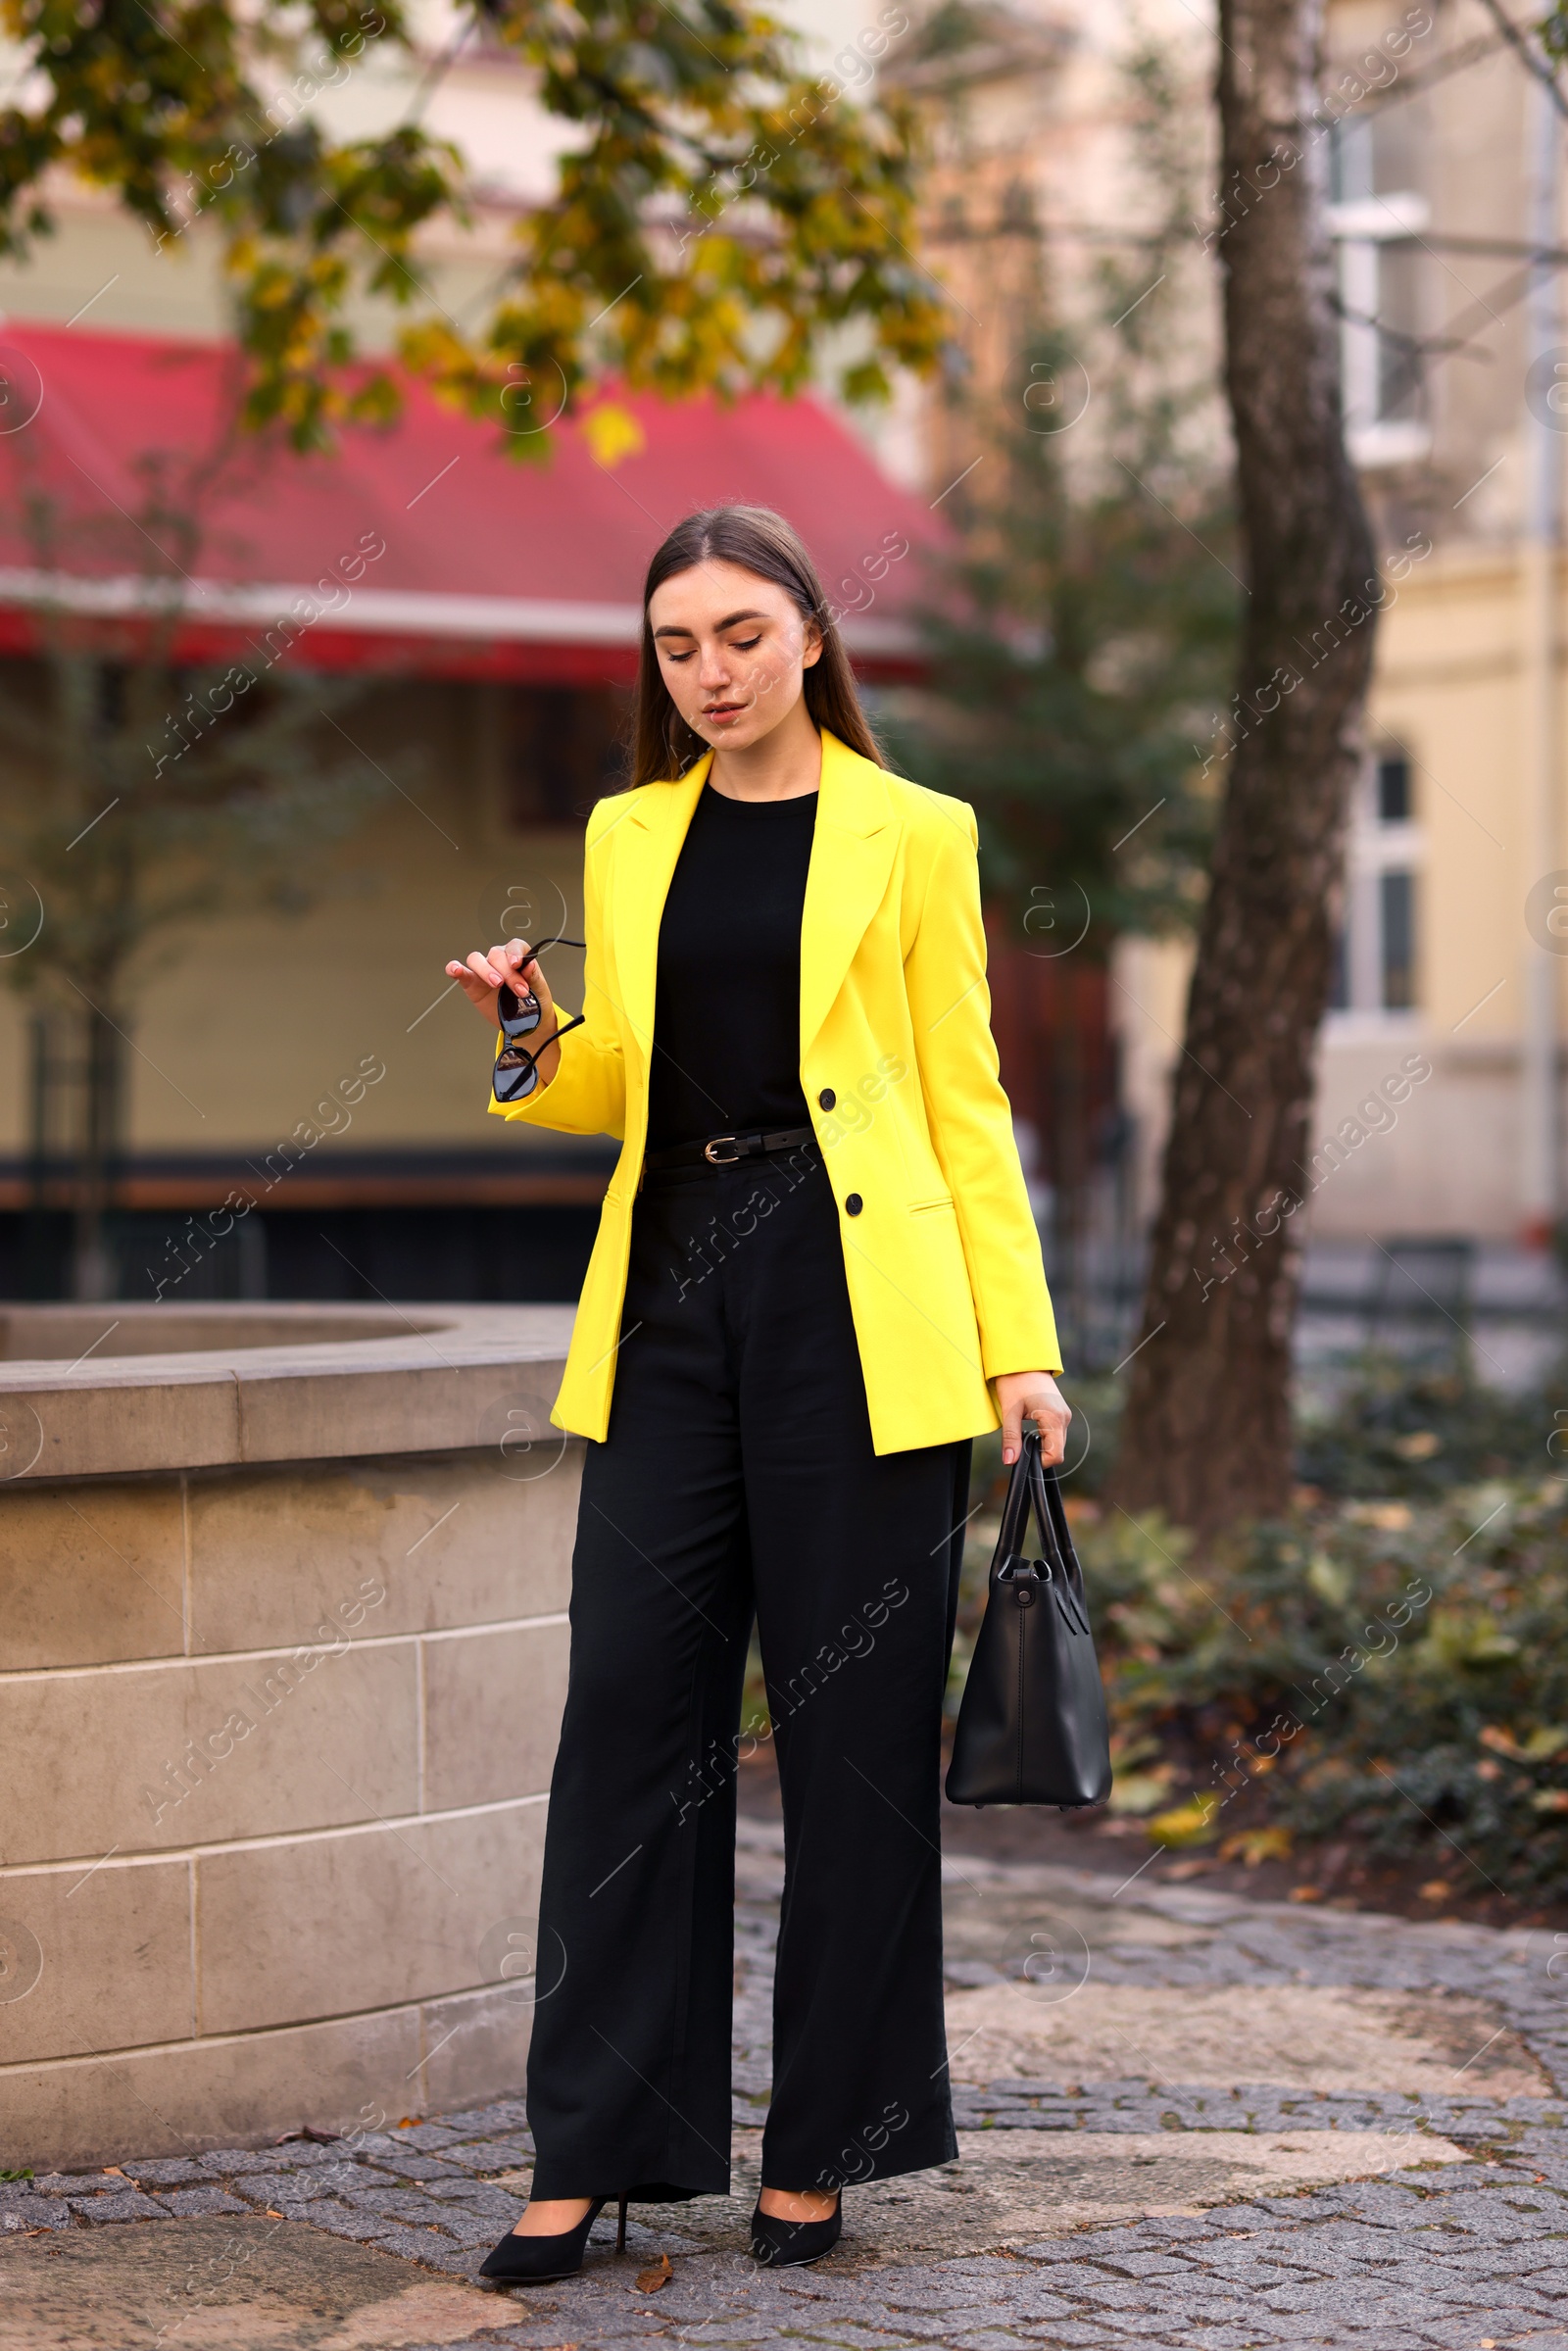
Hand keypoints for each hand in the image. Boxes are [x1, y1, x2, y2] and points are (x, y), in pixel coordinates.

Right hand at [445, 938, 562, 1092]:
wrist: (526, 1022)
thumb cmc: (533, 1002)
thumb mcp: (539, 990)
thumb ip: (534, 976)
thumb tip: (529, 965)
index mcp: (517, 958)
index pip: (514, 946)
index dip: (515, 952)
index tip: (518, 964)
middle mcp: (498, 961)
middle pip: (496, 955)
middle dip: (507, 972)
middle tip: (518, 990)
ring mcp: (483, 971)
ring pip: (476, 959)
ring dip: (485, 970)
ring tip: (496, 984)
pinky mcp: (472, 984)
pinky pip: (461, 973)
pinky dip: (455, 969)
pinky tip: (455, 970)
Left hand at [994, 1371, 1069, 1468]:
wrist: (1022, 1360)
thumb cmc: (1015, 1382)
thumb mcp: (1010, 1412)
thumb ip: (1011, 1439)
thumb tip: (1009, 1461)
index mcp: (1054, 1418)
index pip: (1056, 1455)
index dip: (1040, 1462)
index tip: (1024, 1458)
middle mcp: (1064, 1417)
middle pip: (1058, 1450)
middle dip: (1040, 1454)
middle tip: (1020, 1445)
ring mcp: (1065, 1414)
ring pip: (1058, 1442)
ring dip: (1043, 1445)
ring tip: (1024, 1433)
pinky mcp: (1061, 1412)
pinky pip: (1057, 1433)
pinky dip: (1045, 1436)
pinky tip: (1032, 1428)